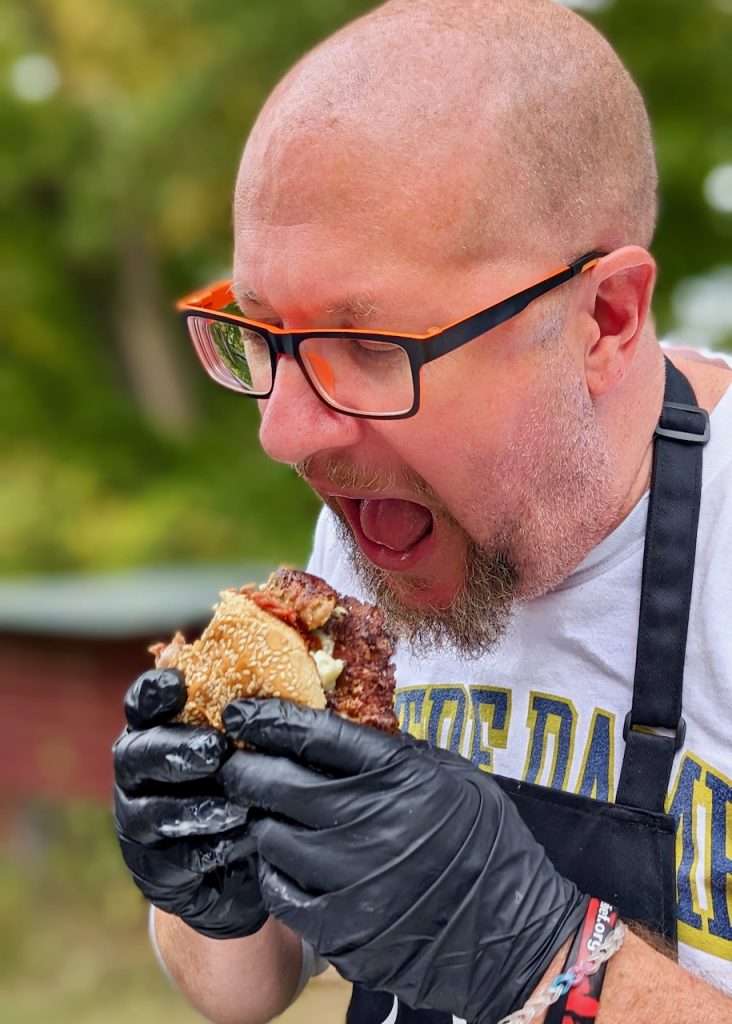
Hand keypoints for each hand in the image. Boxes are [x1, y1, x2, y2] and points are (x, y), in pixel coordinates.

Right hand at [113, 669, 266, 939]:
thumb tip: (284, 689)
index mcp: (157, 731)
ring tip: (233, 808)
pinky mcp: (150, 869)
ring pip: (146, 812)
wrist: (252, 862)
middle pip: (135, 754)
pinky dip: (205, 851)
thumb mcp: (255, 748)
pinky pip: (169, 860)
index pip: (142, 705)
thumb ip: (252, 721)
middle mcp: (138, 773)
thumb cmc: (254, 784)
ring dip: (190, 808)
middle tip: (216, 751)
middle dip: (173, 750)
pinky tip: (239, 843)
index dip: (153, 692)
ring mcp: (137, 822)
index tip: (180, 683)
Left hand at [220, 699, 586, 1021]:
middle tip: (236, 762)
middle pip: (276, 783)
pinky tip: (284, 859)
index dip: (267, 719)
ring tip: (264, 812)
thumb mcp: (450, 775)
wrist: (512, 933)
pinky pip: (279, 890)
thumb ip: (392, 752)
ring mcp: (348, 879)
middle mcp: (367, 823)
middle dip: (245, 767)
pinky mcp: (338, 927)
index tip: (242, 713)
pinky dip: (274, 869)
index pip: (313, 735)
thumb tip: (333, 728)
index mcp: (398, 776)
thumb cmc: (485, 843)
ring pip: (269, 836)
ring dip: (260, 819)